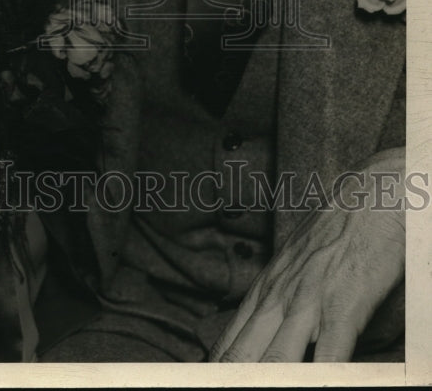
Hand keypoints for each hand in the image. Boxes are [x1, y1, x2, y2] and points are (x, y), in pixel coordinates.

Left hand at [210, 148, 405, 362]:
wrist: (368, 198)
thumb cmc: (333, 233)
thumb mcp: (292, 266)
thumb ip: (276, 301)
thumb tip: (264, 335)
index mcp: (263, 291)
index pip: (227, 343)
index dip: (214, 370)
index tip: (202, 382)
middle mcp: (277, 299)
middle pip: (242, 356)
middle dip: (231, 380)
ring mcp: (307, 303)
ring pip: (276, 360)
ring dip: (266, 380)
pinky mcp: (343, 306)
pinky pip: (328, 355)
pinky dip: (321, 377)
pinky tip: (319, 385)